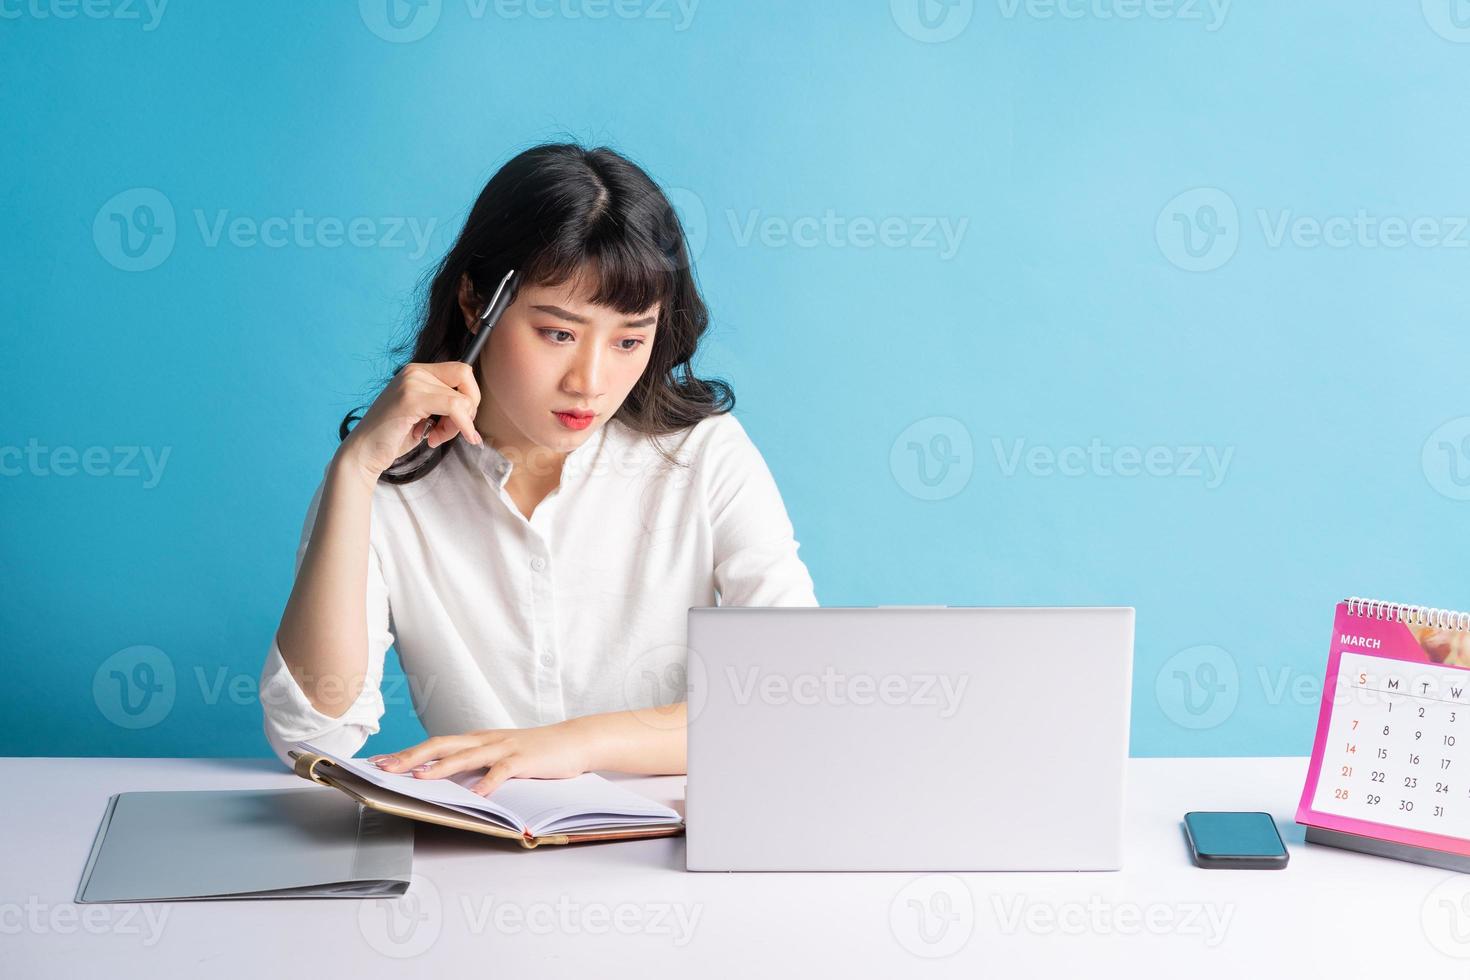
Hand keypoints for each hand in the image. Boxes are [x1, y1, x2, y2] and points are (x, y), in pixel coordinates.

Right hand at [337, 361, 483, 480]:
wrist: (363, 452)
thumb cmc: (393, 436)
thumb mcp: (424, 413)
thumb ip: (444, 401)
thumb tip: (472, 403)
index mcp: (418, 372)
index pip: (462, 371)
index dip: (470, 397)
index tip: (460, 419)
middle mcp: (415, 372)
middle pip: (466, 379)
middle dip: (468, 410)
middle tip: (450, 430)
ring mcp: (412, 383)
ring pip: (462, 399)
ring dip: (457, 425)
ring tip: (434, 436)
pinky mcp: (411, 399)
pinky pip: (455, 408)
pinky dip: (460, 427)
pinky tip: (436, 440)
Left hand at [369, 721, 592, 796]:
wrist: (575, 740)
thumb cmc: (537, 751)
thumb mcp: (501, 754)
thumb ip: (477, 762)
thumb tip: (446, 778)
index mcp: (478, 739)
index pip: (436, 743)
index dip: (407, 752)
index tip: (381, 762)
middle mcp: (486, 740)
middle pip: (442, 745)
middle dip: (411, 757)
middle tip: (385, 768)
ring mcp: (504, 748)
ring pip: (466, 756)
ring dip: (440, 768)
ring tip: (418, 779)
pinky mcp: (523, 759)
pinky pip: (502, 772)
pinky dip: (487, 783)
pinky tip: (476, 794)